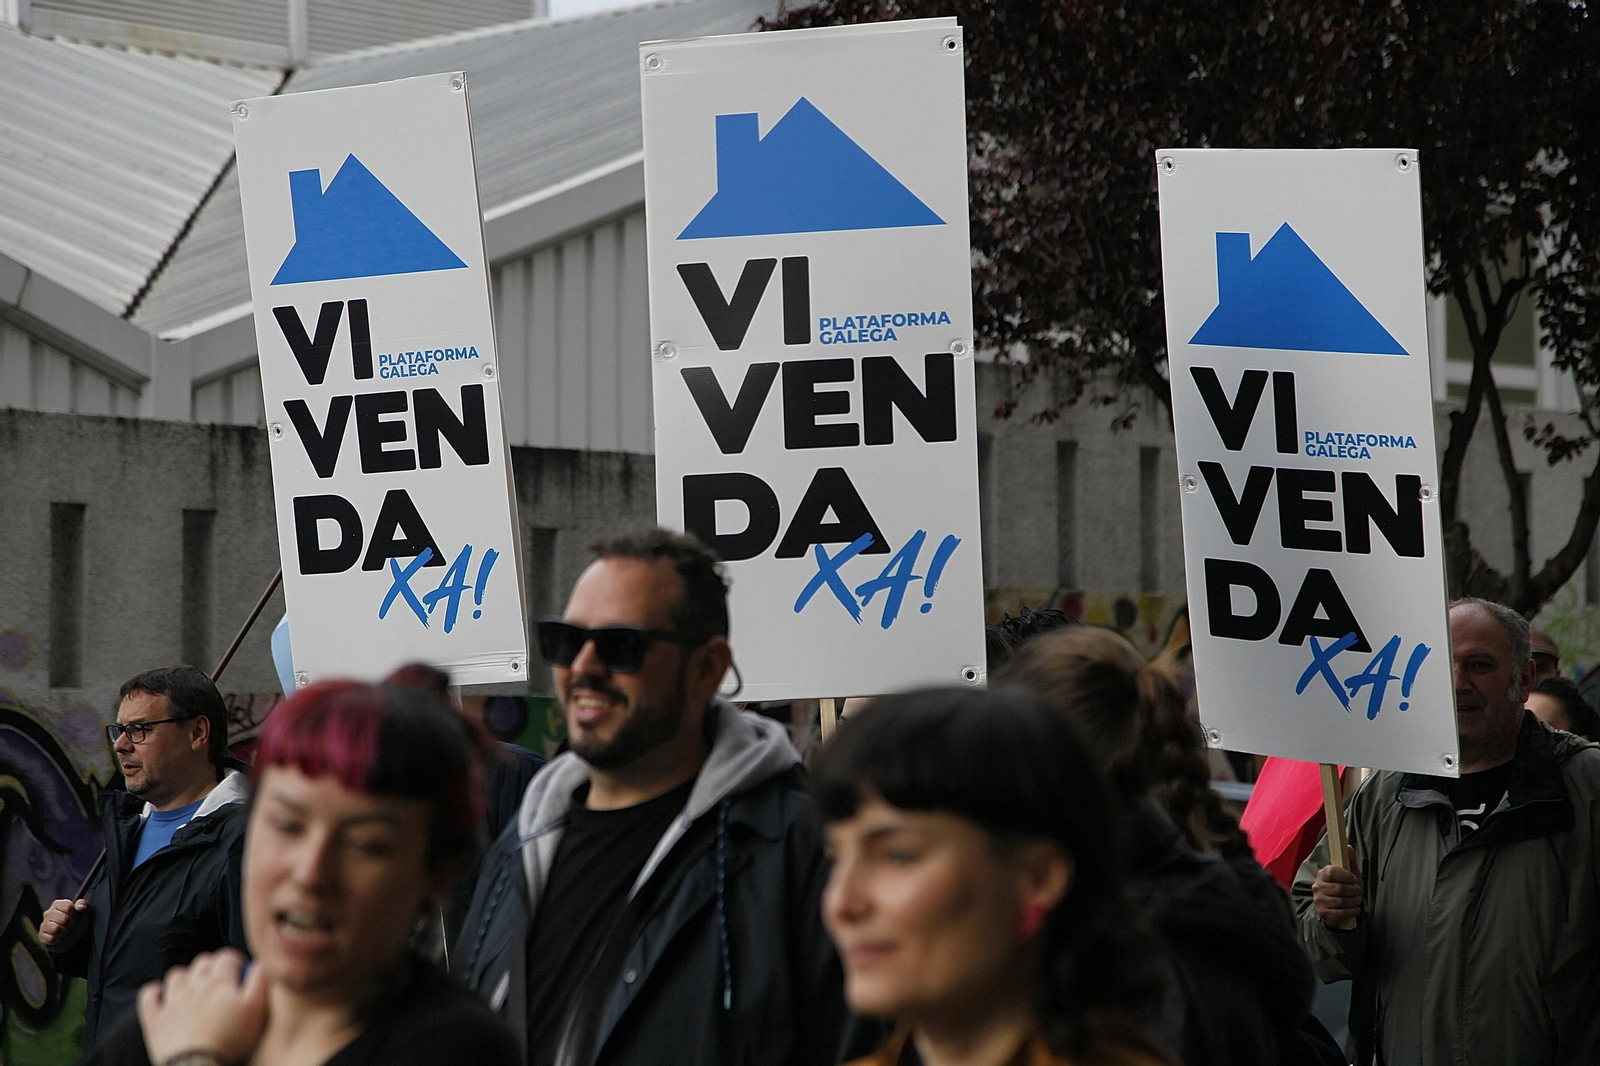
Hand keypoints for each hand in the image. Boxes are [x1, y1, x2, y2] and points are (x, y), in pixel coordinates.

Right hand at [39, 898, 90, 953]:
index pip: (68, 907)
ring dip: (65, 933)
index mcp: (58, 904)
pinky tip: (60, 938)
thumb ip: (83, 904)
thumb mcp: (84, 912)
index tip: (76, 917)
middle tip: (72, 926)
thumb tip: (80, 907)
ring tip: (66, 932)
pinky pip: (51, 939)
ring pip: (56, 929)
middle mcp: (49, 913)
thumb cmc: (78, 922)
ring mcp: (44, 924)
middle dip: (72, 925)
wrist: (74, 939)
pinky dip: (59, 940)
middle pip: (64, 919)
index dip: (75, 914)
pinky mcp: (42, 936)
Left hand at [138, 949, 267, 1065]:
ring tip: (194, 987)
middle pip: (201, 963)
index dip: (234, 961)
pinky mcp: (155, 1020)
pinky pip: (148, 997)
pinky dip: (154, 993)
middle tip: (220, 980)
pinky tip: (161, 996)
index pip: (226, 957)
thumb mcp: (256, 1010)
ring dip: (185, 977)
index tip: (240, 971)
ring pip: (176, 975)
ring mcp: (171, 1002)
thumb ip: (260, 982)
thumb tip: (261, 962)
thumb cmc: (230, 1039)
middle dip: (211, 966)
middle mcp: (193, 986)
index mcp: (219, 982)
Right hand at [1312, 846, 1362, 927]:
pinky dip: (1352, 911)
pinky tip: (1355, 909)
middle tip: (1358, 891)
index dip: (1346, 876)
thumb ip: (1349, 860)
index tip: (1354, 879)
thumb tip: (1347, 846)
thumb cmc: (1344, 887)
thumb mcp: (1349, 873)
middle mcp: (1317, 886)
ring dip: (1354, 901)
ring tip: (1357, 900)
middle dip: (1353, 891)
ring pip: (1340, 901)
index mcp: (1323, 874)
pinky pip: (1340, 913)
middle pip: (1338, 888)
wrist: (1336, 907)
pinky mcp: (1323, 912)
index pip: (1332, 872)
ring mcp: (1319, 900)